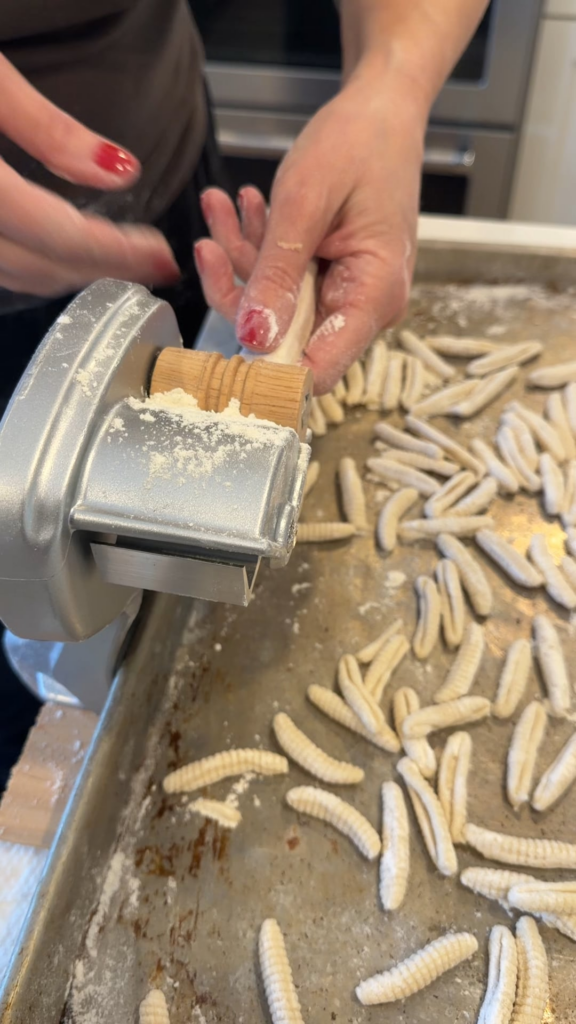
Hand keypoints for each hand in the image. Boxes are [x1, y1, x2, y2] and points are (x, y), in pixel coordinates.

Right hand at [0, 54, 178, 296]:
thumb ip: (46, 127)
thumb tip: (115, 170)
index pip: (60, 236)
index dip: (118, 253)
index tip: (162, 257)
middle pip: (39, 265)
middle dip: (103, 270)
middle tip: (152, 266)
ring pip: (11, 272)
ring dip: (68, 273)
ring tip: (115, 262)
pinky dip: (29, 263)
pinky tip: (54, 250)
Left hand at [195, 64, 425, 392]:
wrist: (382, 109)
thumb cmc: (360, 143)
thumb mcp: (306, 203)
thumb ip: (277, 274)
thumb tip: (253, 338)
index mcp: (374, 296)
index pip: (320, 368)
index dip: (270, 367)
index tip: (222, 340)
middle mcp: (364, 305)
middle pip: (288, 336)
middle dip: (241, 290)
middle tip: (209, 242)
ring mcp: (346, 292)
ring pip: (276, 304)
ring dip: (243, 258)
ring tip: (221, 205)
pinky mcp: (329, 277)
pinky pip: (283, 280)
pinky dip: (258, 248)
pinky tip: (244, 208)